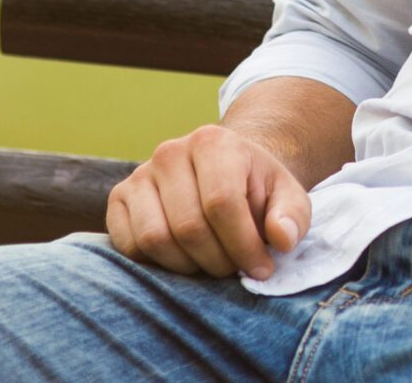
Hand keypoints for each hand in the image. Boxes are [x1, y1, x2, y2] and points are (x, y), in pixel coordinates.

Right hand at [106, 123, 312, 280]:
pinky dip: (156, 264)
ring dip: (187, 267)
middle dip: (217, 261)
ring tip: (211, 265)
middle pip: (188, 226)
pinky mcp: (118, 198)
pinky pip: (128, 246)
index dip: (243, 245)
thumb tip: (282, 239)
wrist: (222, 170)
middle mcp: (170, 152)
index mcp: (213, 142)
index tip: (261, 268)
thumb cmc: (256, 188)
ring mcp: (140, 174)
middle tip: (234, 270)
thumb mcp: (286, 195)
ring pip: (155, 239)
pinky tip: (184, 259)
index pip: (221, 202)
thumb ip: (292, 216)